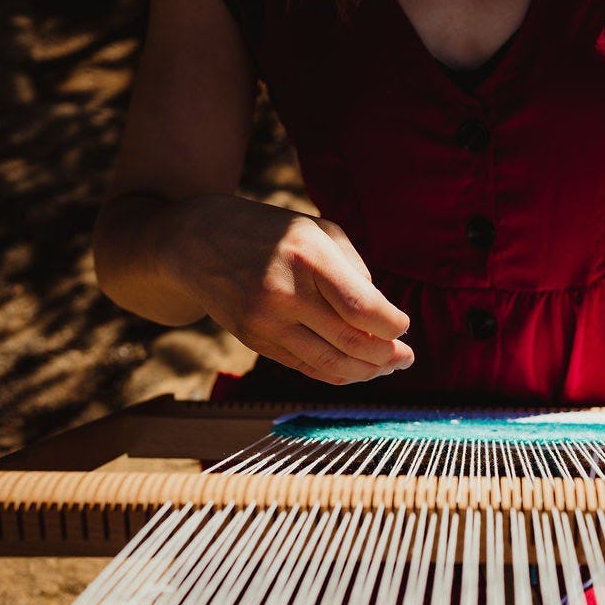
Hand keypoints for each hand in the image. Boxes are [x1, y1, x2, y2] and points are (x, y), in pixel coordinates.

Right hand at [161, 194, 413, 383]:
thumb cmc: (272, 233)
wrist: (197, 240)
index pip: (361, 307)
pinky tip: (356, 370)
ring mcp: (265, 321)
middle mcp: (284, 292)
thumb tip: (380, 317)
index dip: (392, 325)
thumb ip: (354, 270)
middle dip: (387, 355)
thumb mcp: (318, 231)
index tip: (404, 327)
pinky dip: (336, 373)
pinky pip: (305, 366)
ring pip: (329, 363)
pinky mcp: (254, 340)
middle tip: (407, 358)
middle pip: (350, 341)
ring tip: (388, 368)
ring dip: (366, 372)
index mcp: (307, 255)